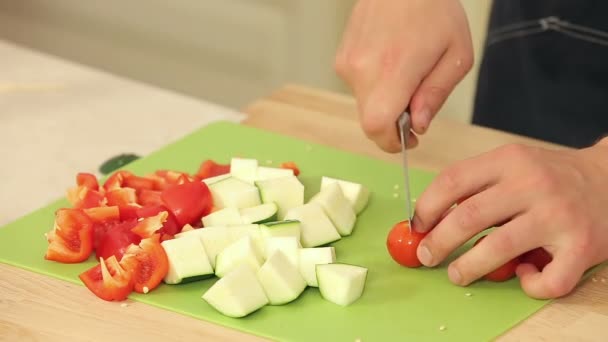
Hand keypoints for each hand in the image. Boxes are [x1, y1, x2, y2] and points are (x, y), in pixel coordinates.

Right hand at [335, 0, 473, 151]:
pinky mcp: (341, 59)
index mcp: (394, 70)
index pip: (377, 126)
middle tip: (415, 97)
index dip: (391, 142)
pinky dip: (375, 85)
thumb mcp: (456, 56)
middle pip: (370, 120)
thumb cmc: (433, 10)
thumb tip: (418, 124)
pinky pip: (358, 87)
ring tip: (404, 69)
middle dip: (393, 120)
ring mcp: (347, 64)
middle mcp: (363, 69)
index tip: (408, 138)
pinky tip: (390, 60)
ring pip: (364, 104)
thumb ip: (436, 95)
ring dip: (384, 100)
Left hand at [412, 139, 607, 298]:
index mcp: (509, 160)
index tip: (417, 226)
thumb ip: (478, 184)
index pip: (453, 180)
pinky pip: (548, 279)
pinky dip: (529, 285)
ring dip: (469, 267)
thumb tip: (431, 218)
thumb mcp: (514, 164)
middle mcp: (533, 184)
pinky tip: (523, 276)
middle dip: (439, 242)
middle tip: (427, 256)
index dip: (427, 207)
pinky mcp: (582, 246)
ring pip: (499, 249)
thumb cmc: (552, 176)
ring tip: (457, 274)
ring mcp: (558, 216)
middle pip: (469, 217)